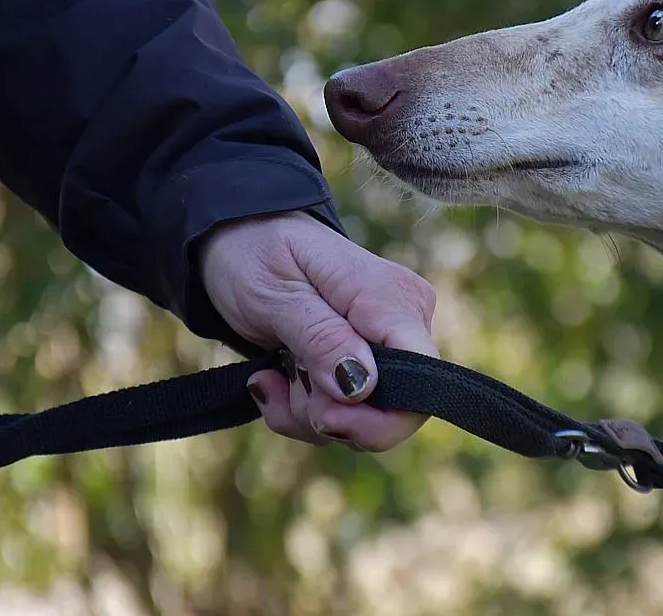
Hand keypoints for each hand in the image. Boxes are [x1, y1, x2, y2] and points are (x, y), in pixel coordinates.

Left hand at [199, 211, 437, 450]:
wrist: (238, 241)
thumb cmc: (255, 253)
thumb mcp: (274, 295)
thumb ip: (319, 338)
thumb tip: (362, 384)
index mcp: (391, 297)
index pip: (423, 378)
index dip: (380, 418)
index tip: (321, 414)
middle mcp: (404, 321)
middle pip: (395, 411)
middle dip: (330, 416)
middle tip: (283, 382)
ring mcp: (388, 345)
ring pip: (364, 421)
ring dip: (306, 412)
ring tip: (270, 372)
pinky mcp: (368, 364)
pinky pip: (347, 414)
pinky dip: (303, 409)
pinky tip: (274, 377)